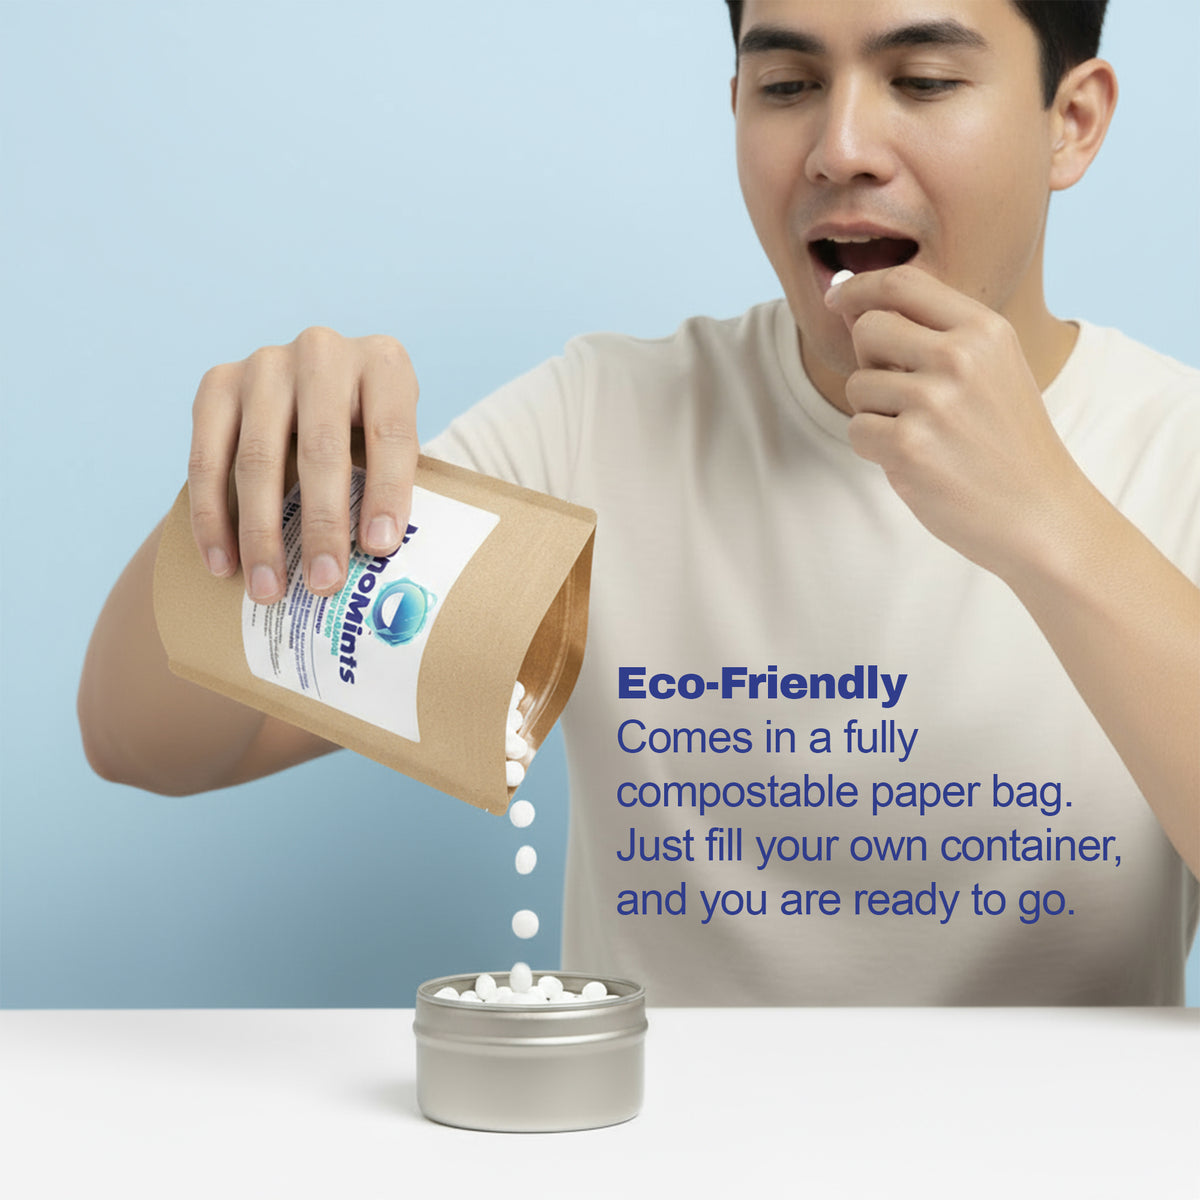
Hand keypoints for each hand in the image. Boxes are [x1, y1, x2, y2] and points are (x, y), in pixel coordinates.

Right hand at [188, 327, 418, 602]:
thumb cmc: (365, 434)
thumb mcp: (393, 445)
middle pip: (321, 448)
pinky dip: (212, 518)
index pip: (390, 433)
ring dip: (262, 533)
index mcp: (384, 365)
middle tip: (323, 584)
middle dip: (322, 525)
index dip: (386, 492)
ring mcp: (265, 363)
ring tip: (268, 589)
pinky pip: (206, 458)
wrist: (311, 391)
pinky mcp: (217, 383)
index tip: (379, 548)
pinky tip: (223, 563)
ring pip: (258, 459)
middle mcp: (323, 352)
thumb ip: (395, 488)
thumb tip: (382, 564)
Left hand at [825, 265, 1082, 577]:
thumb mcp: (992, 370)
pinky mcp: (910, 446)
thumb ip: (935, 336)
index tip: (836, 300)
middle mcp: (960, 357)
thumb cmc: (1007, 443)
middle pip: (868, 328)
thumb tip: (855, 308)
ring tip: (922, 434)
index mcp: (984, 330)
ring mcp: (934, 401)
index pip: (902, 282)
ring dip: (875, 412)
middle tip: (900, 394)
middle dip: (869, 360)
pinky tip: (915, 461)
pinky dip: (875, 449)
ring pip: (857, 385)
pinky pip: (857, 430)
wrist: (1041, 514)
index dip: (858, 287)